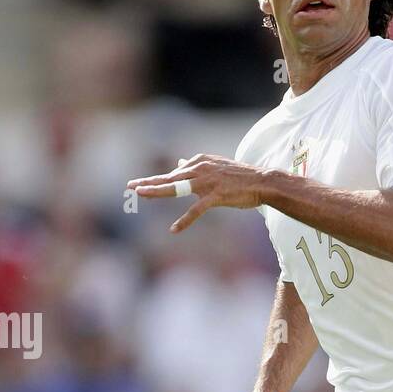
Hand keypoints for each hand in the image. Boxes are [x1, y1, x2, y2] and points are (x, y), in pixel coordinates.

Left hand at [127, 154, 264, 232]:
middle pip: (170, 178)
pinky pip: (196, 210)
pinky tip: (174, 230)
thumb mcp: (216, 167)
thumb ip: (196, 166)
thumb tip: (179, 163)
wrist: (263, 182)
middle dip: (149, 182)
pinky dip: (184, 220)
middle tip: (130, 186)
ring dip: (157, 191)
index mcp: (199, 162)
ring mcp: (207, 182)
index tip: (140, 184)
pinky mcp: (216, 196)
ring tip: (141, 194)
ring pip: (177, 188)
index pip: (173, 173)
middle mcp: (200, 169)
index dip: (156, 181)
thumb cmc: (241, 177)